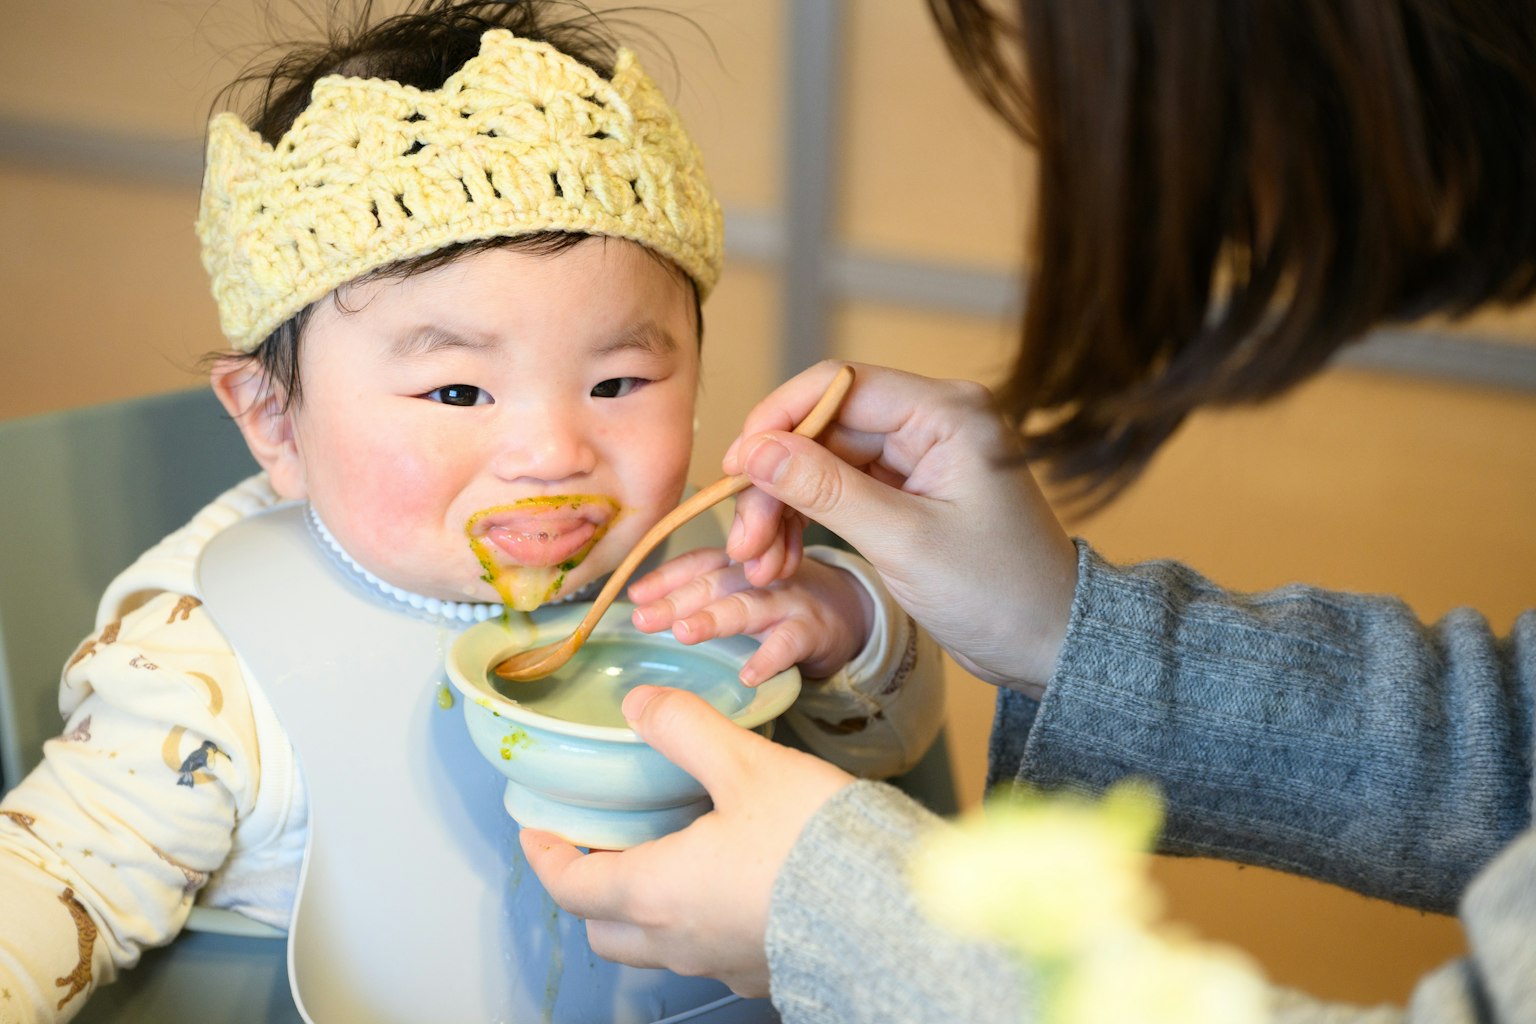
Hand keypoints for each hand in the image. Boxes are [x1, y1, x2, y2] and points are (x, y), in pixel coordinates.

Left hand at [521, 685, 853, 996]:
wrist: (892, 909)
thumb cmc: (815, 844)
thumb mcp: (746, 766)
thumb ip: (685, 730)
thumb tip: (640, 705)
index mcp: (657, 891)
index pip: (571, 885)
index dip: (545, 855)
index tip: (536, 831)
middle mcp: (679, 939)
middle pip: (604, 929)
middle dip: (588, 889)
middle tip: (594, 848)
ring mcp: (720, 962)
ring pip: (654, 946)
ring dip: (640, 910)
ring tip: (661, 860)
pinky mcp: (761, 971)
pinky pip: (706, 953)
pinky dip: (693, 923)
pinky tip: (724, 887)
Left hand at [628, 547, 873, 685]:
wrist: (853, 610)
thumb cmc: (782, 602)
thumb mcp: (743, 590)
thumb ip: (701, 596)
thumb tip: (641, 609)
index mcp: (738, 564)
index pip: (698, 564)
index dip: (666, 578)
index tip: (634, 597)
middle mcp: (760, 575)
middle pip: (715, 583)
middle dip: (677, 601)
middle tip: (643, 619)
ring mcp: (788, 600)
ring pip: (748, 607)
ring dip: (715, 619)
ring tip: (684, 634)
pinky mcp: (813, 629)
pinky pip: (790, 642)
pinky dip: (769, 658)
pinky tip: (748, 675)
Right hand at [722, 361, 1077, 695]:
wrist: (1048, 643)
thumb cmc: (1000, 592)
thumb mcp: (904, 541)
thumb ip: (826, 490)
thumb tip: (756, 449)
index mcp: (947, 413)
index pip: (838, 385)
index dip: (777, 420)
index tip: (735, 469)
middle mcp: (932, 421)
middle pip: (822, 429)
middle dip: (774, 484)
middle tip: (743, 543)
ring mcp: (919, 456)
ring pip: (822, 463)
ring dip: (782, 509)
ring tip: (758, 565)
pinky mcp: (908, 491)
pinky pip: (838, 492)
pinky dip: (805, 523)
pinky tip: (781, 561)